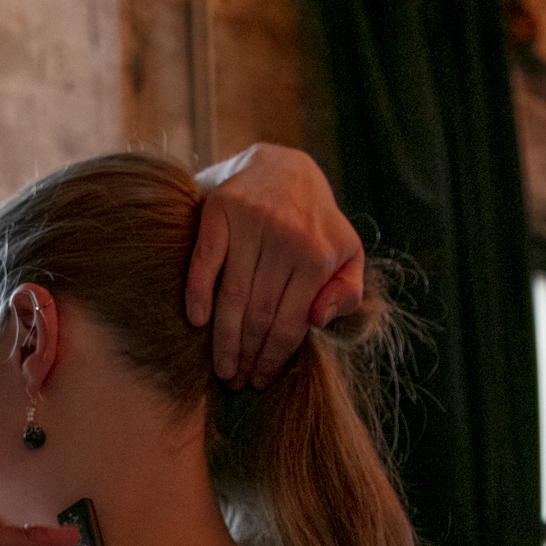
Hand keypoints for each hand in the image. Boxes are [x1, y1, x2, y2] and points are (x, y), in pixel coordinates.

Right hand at [188, 143, 365, 387]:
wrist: (283, 165)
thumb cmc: (317, 223)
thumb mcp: (348, 253)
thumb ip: (347, 292)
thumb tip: (319, 321)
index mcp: (318, 256)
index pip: (289, 324)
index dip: (272, 359)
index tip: (260, 380)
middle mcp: (286, 239)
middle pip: (259, 316)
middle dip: (246, 356)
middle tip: (235, 380)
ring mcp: (251, 224)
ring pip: (233, 296)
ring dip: (223, 339)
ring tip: (220, 367)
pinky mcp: (220, 211)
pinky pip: (205, 261)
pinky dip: (198, 294)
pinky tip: (197, 322)